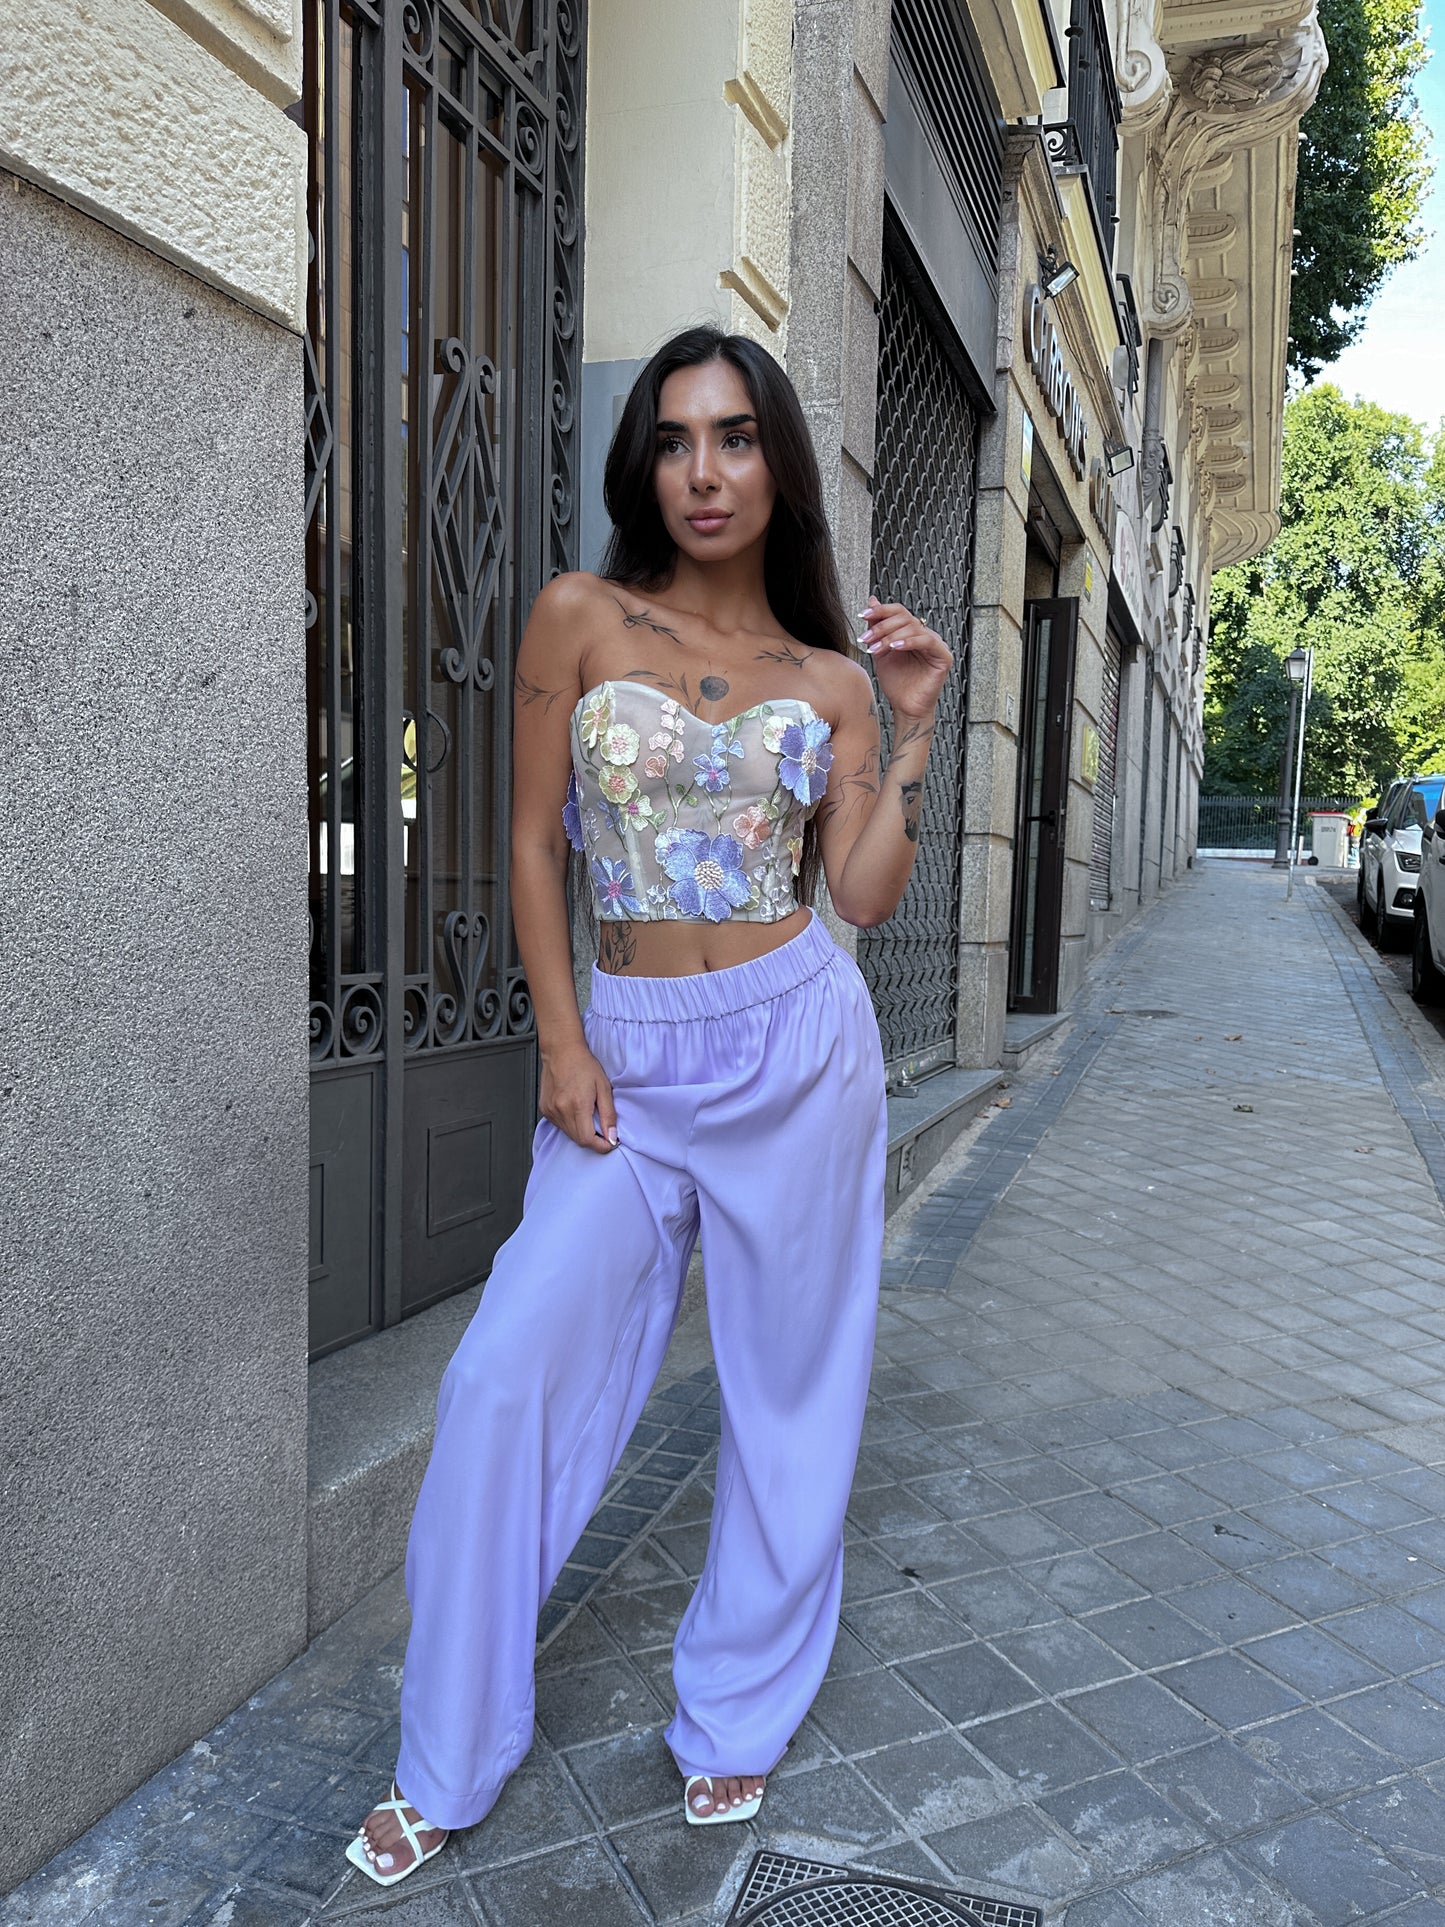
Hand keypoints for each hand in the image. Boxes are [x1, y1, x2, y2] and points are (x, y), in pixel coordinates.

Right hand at [539, 1040, 618, 1152]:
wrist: (561, 1051)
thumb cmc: (583, 1065)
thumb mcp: (604, 1087)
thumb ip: (608, 1115)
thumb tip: (612, 1136)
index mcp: (577, 1105)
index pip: (587, 1140)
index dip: (601, 1146)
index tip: (610, 1143)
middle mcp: (560, 1110)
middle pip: (578, 1140)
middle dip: (593, 1140)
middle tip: (603, 1130)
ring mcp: (550, 1111)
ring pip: (569, 1134)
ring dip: (582, 1132)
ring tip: (589, 1115)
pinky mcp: (545, 1110)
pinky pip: (560, 1126)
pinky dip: (571, 1125)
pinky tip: (576, 1110)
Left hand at [858, 596, 952, 719]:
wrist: (904, 706)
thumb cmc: (896, 683)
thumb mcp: (880, 651)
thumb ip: (877, 627)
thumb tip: (872, 601)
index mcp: (912, 632)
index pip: (899, 611)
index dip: (881, 610)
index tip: (862, 615)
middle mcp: (925, 635)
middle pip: (905, 617)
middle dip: (882, 626)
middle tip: (867, 638)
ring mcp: (936, 644)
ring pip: (914, 627)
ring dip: (891, 636)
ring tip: (876, 648)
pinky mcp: (943, 656)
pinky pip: (927, 641)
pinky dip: (909, 641)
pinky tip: (895, 647)